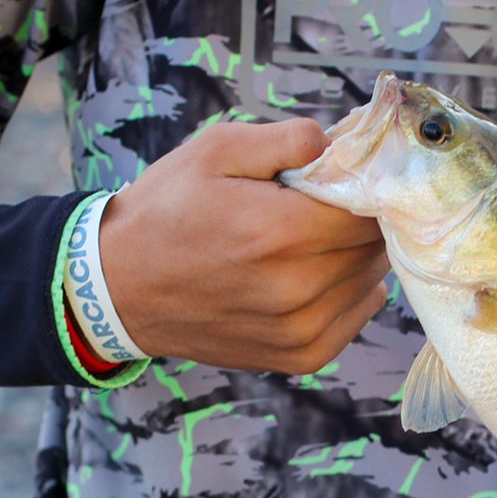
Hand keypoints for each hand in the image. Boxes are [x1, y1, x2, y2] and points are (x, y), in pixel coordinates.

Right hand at [100, 119, 389, 371]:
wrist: (122, 288)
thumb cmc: (167, 211)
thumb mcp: (215, 150)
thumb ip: (287, 140)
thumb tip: (342, 144)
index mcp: (279, 231)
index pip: (370, 208)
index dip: (364, 188)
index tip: (345, 180)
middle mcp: (297, 287)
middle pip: (374, 246)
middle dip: (360, 221)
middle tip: (325, 209)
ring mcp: (301, 330)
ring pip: (372, 281)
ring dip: (355, 258)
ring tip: (312, 242)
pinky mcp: (301, 357)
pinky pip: (357, 316)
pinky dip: (349, 293)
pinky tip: (314, 275)